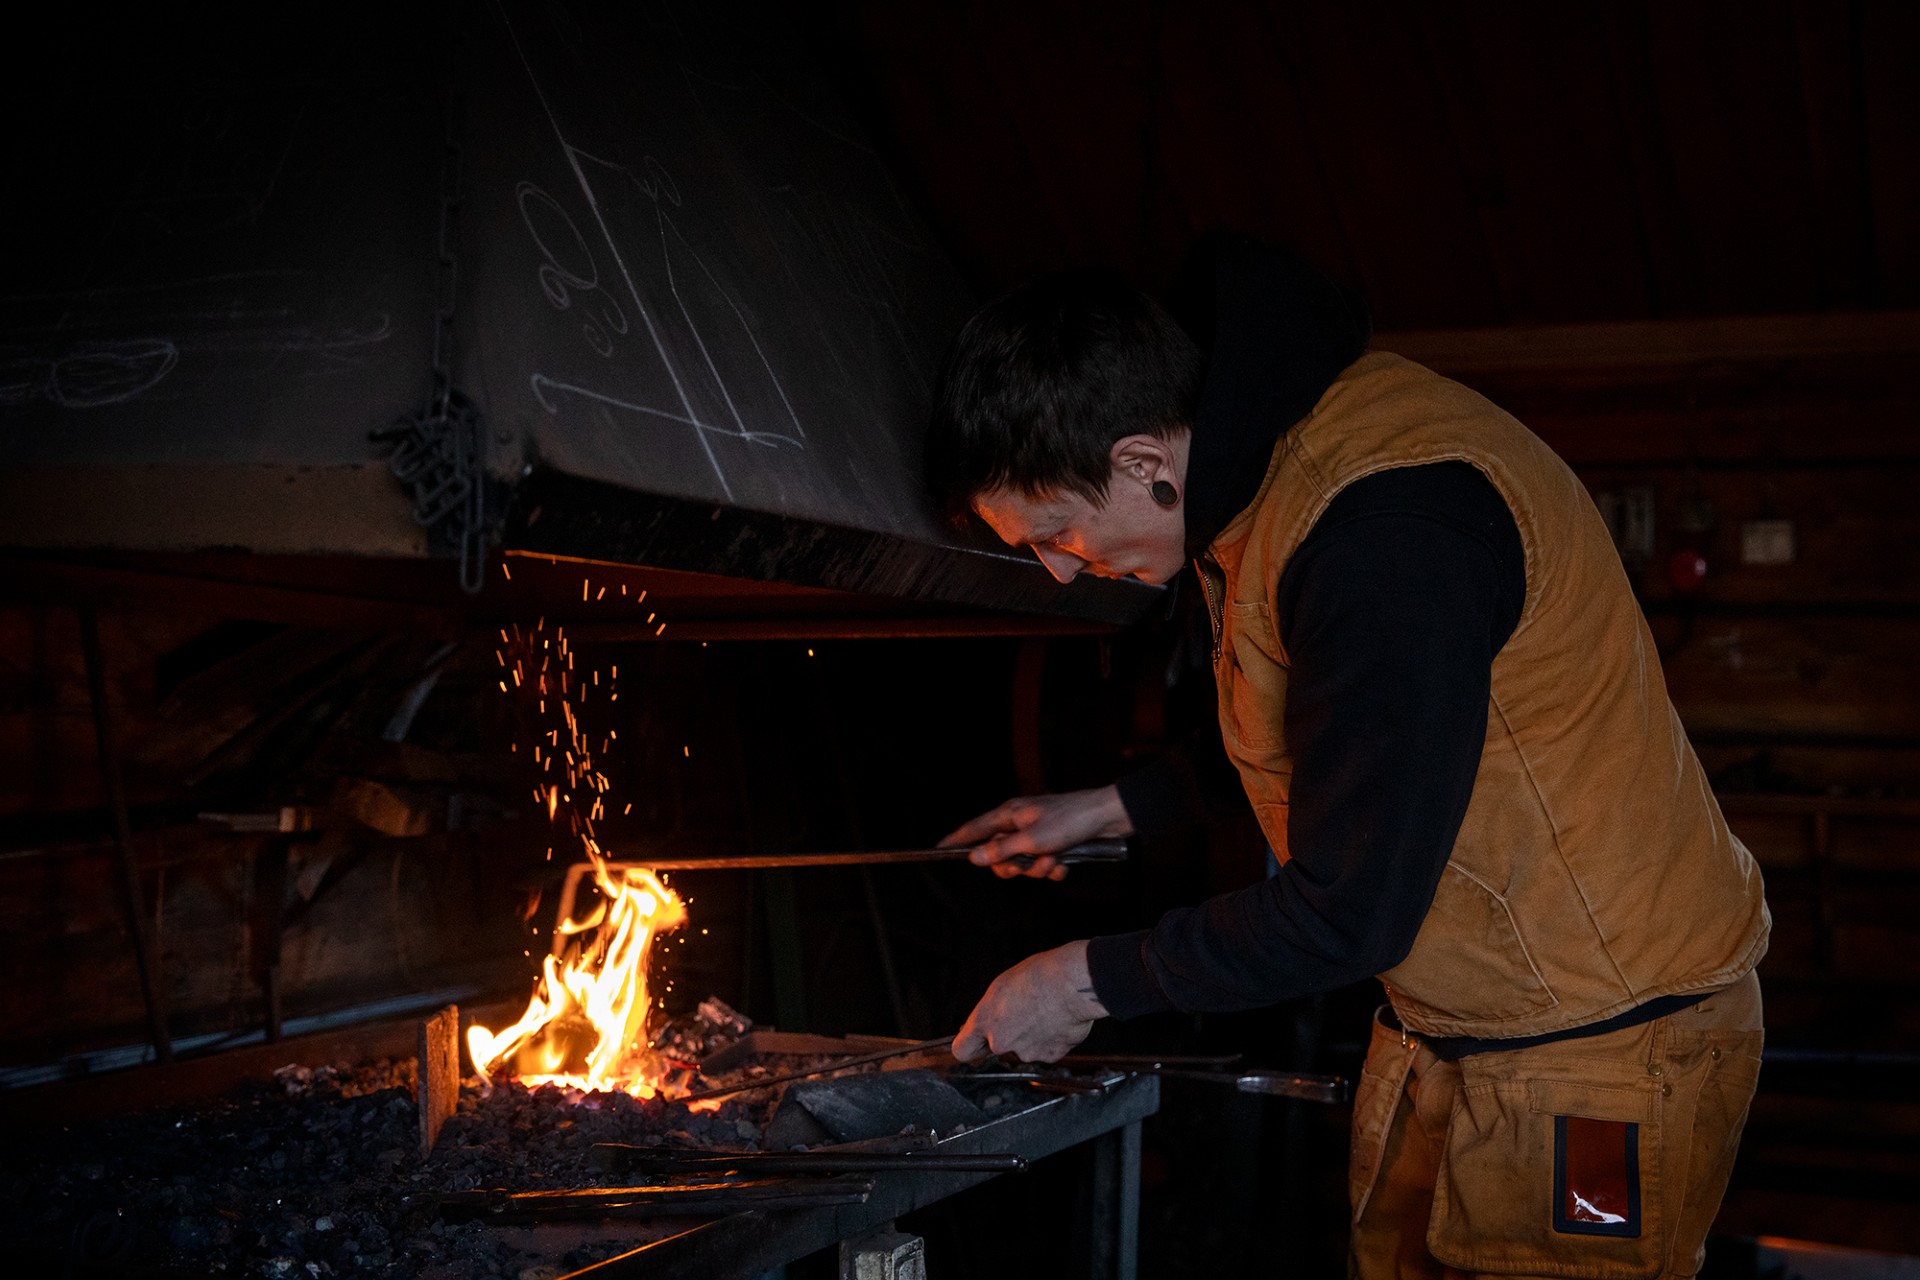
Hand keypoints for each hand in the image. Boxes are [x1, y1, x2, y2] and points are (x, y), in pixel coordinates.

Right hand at [938, 786, 1133, 879]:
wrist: (1109, 817)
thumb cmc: (1071, 821)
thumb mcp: (1033, 840)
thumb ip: (1002, 850)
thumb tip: (974, 858)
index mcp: (1010, 814)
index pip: (974, 829)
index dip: (956, 841)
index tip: (936, 851)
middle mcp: (1020, 823)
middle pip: (999, 853)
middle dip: (1012, 866)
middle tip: (1024, 866)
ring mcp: (1038, 833)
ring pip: (1023, 862)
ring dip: (1038, 868)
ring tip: (1054, 861)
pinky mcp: (1055, 843)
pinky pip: (1043, 864)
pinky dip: (1052, 869)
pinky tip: (1063, 866)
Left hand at [953, 940, 1106, 1062]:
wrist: (1071, 984)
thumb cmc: (1038, 976)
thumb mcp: (1002, 985)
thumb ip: (991, 1010)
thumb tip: (988, 1021)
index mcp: (984, 1021)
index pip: (961, 1050)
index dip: (970, 1047)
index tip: (975, 1044)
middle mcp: (1001, 1042)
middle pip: (998, 1047)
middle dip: (1008, 1036)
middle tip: (1023, 1015)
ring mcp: (1026, 1052)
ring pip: (1024, 1049)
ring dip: (1031, 1037)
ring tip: (1045, 1012)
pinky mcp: (1049, 1056)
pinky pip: (1047, 1050)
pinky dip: (1051, 1040)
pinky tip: (1057, 1020)